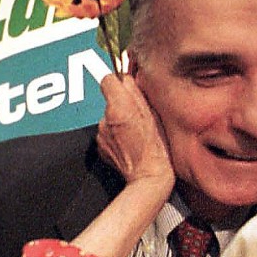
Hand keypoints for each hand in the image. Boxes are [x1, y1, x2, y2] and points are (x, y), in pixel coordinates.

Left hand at [97, 74, 173, 192]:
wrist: (148, 177)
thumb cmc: (156, 148)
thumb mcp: (154, 114)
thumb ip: (137, 92)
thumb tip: (128, 78)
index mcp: (119, 107)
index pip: (108, 79)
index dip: (119, 82)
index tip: (128, 88)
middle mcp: (105, 119)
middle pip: (110, 100)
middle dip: (122, 104)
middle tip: (139, 117)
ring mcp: (100, 133)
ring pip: (109, 117)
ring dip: (119, 121)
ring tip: (136, 133)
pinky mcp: (100, 146)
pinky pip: (107, 132)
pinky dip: (116, 135)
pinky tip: (129, 142)